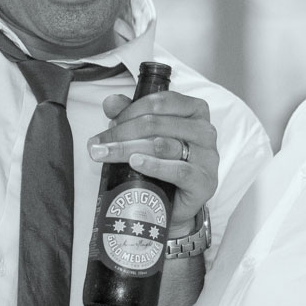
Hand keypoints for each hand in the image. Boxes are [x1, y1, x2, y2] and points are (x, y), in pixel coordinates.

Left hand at [88, 89, 218, 231]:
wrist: (179, 203)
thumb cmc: (166, 162)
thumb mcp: (149, 134)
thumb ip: (131, 115)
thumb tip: (111, 102)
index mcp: (194, 110)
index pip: (160, 102)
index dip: (130, 111)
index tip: (109, 124)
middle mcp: (205, 130)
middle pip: (156, 124)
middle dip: (121, 133)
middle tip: (97, 145)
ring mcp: (207, 156)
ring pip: (162, 146)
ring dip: (128, 149)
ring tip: (105, 154)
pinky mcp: (205, 182)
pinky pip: (178, 170)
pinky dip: (154, 166)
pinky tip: (135, 163)